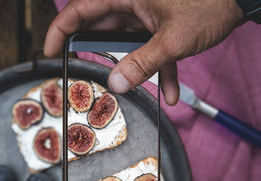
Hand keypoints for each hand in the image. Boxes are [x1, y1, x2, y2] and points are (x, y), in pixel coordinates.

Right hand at [44, 0, 245, 104]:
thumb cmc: (211, 3)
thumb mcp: (173, 38)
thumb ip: (142, 62)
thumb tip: (115, 84)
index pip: (79, 10)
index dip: (59, 30)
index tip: (49, 51)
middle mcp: (131, 3)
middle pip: (100, 29)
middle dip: (97, 55)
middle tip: (90, 75)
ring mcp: (144, 15)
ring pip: (126, 44)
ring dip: (133, 69)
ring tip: (135, 88)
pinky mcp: (158, 25)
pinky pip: (150, 49)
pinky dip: (157, 69)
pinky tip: (168, 91)